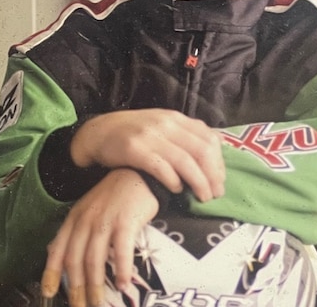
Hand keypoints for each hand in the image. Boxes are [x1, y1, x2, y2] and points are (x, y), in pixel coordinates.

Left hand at [41, 168, 158, 306]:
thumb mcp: (86, 211)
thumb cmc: (112, 196)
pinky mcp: (125, 221)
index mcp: (73, 219)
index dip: (51, 273)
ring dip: (96, 286)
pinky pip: (121, 249)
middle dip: (76, 288)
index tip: (48, 293)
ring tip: (98, 304)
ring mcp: (104, 221)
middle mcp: (85, 220)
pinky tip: (124, 285)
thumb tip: (55, 253)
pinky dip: (121, 269)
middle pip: (75, 260)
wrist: (135, 173)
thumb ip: (73, 232)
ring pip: (94, 259)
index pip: (58, 249)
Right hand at [70, 109, 224, 201]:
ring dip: (199, 183)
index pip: (209, 139)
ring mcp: (150, 135)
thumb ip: (184, 135)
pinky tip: (177, 189)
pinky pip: (162, 167)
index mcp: (175, 118)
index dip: (219, 163)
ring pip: (186, 161)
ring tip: (202, 197)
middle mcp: (165, 123)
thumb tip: (213, 152)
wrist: (97, 132)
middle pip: (202, 151)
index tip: (219, 181)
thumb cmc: (131, 134)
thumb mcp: (160, 126)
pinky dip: (174, 181)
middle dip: (213, 176)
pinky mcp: (134, 149)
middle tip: (215, 194)